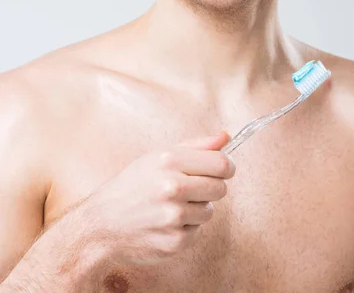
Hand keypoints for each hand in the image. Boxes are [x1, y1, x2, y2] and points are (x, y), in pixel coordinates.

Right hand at [88, 130, 235, 265]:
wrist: (102, 223)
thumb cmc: (133, 185)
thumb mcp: (159, 156)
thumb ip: (196, 146)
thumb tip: (226, 136)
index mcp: (169, 161)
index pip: (221, 163)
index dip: (227, 166)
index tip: (223, 169)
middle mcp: (172, 187)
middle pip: (220, 188)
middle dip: (211, 187)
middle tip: (191, 188)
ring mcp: (173, 216)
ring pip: (209, 211)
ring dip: (196, 209)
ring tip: (171, 206)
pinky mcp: (174, 241)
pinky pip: (197, 231)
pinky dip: (186, 228)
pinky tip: (165, 222)